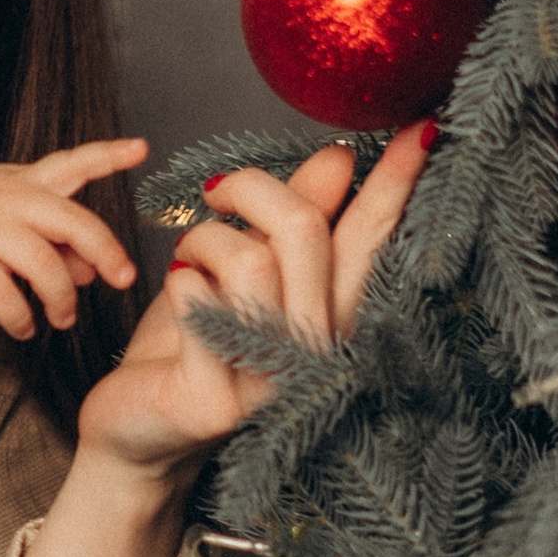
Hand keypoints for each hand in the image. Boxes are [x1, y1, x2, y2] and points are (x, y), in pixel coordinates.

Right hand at [0, 138, 147, 338]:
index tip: (141, 148)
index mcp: (34, 183)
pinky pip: (6, 297)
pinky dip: (22, 319)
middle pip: (72, 221)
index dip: (109, 155)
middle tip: (123, 279)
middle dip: (105, 251)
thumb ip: (65, 240)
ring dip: (62, 298)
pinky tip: (26, 326)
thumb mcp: (28, 219)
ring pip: (44, 265)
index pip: (75, 163)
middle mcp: (15, 200)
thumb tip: (91, 271)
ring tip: (64, 317)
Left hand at [13, 124, 436, 556]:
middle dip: (250, 189)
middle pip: (303, 230)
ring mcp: (271, 382)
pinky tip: (178, 297)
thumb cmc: (190, 345)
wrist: (135, 428)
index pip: (372, 236)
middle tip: (217, 194)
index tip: (422, 129)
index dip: (394, 182)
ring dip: (203, 239)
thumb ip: (294, 218)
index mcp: (333, 312)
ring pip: (247, 259)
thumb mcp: (244, 268)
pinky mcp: (216, 401)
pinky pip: (194, 298)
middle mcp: (315, 350)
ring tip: (188, 257)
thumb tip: (340, 160)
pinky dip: (177, 281)